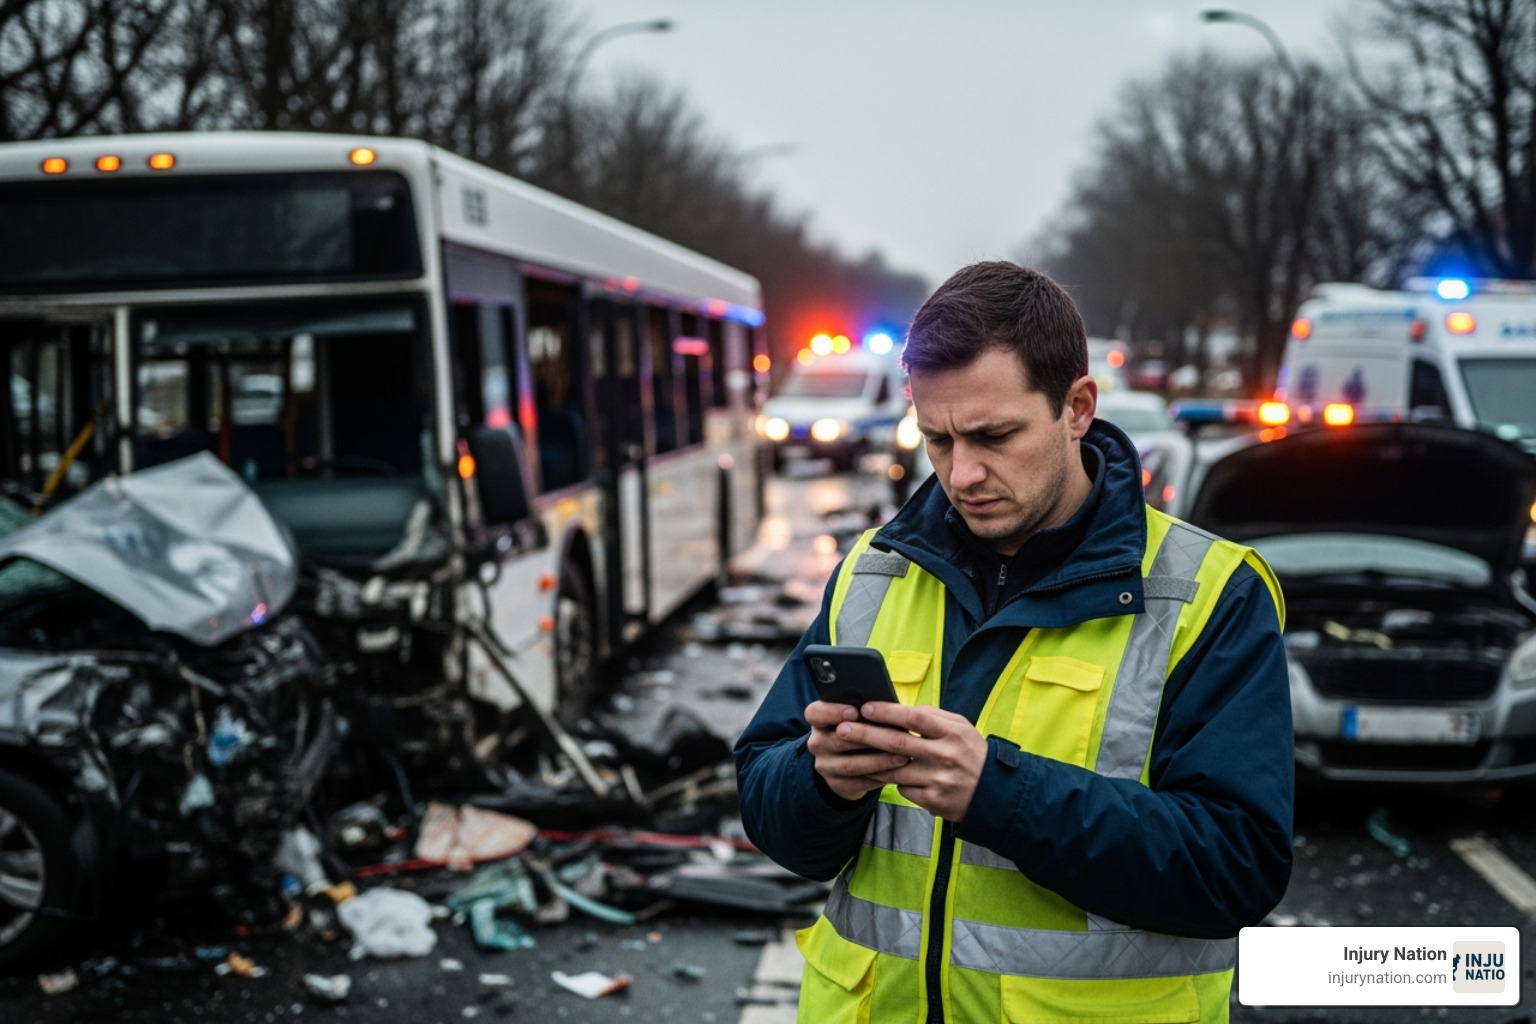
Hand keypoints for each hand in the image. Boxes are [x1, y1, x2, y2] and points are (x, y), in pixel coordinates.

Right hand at [806, 701, 911, 801]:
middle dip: (867, 738)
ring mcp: (824, 765)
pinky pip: (858, 782)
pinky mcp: (836, 784)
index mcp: (819, 719)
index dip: (832, 712)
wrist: (851, 760)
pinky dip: (879, 777)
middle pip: (836, 740)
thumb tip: (889, 707)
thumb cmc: (862, 727)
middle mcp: (817, 742)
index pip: (815, 713)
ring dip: (879, 761)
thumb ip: (868, 711)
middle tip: (894, 736)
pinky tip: (897, 772)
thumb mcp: (860, 716)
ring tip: (903, 756)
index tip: (854, 712)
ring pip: (850, 764)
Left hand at [837, 702, 987, 821]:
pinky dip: (891, 780)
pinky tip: (878, 774)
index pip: (914, 718)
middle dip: (866, 735)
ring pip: (894, 770)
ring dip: (869, 762)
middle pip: (897, 744)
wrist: (994, 793)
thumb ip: (933, 716)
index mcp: (951, 733)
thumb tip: (901, 709)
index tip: (865, 708)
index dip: (887, 712)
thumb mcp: (961, 728)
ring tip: (848, 753)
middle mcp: (945, 755)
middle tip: (842, 729)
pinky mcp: (933, 801)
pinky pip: (903, 789)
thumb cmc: (971, 753)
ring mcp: (938, 780)